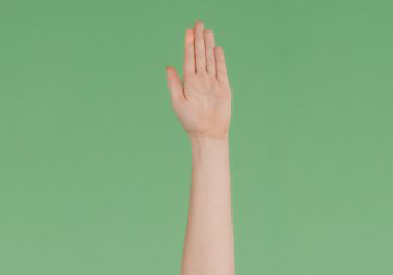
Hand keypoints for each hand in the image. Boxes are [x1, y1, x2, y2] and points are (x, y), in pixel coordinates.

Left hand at [166, 21, 231, 139]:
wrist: (208, 134)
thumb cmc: (190, 122)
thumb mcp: (178, 102)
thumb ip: (174, 83)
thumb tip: (168, 66)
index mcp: (188, 82)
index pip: (188, 59)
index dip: (188, 44)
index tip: (188, 31)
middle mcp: (200, 80)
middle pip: (200, 55)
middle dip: (198, 39)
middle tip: (198, 23)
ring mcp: (212, 82)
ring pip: (210, 59)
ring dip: (209, 45)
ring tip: (207, 31)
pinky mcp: (223, 87)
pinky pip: (221, 70)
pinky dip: (219, 59)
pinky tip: (216, 49)